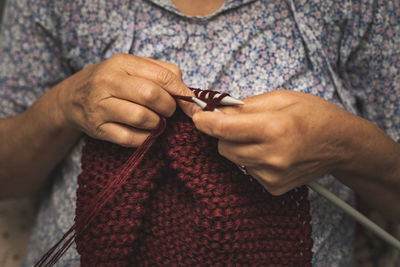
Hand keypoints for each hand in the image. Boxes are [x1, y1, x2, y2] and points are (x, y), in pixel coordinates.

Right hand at [56, 54, 196, 146]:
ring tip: (156, 121)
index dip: (181, 91)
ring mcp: (101, 106)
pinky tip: (145, 132)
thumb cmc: (114, 82)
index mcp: (122, 63)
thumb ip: (164, 74)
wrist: (74, 98)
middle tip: (169, 111)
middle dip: (168, 107)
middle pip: (151, 95)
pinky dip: (145, 138)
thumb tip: (189, 95)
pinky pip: (131, 139)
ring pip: (142, 118)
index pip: (162, 76)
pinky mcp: (98, 129)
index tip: (188, 101)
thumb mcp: (134, 68)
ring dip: (157, 124)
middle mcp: (108, 82)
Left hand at [192, 90, 357, 194]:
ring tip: (261, 137)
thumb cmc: (314, 116)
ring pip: (234, 160)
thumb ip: (246, 105)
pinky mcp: (273, 187)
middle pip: (223, 147)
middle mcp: (271, 156)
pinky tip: (270, 152)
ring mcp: (272, 175)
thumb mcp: (281, 98)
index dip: (205, 122)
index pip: (224, 128)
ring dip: (238, 146)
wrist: (340, 144)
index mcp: (274, 128)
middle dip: (224, 134)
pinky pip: (247, 171)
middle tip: (240, 124)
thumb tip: (218, 110)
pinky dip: (250, 160)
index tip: (197, 116)